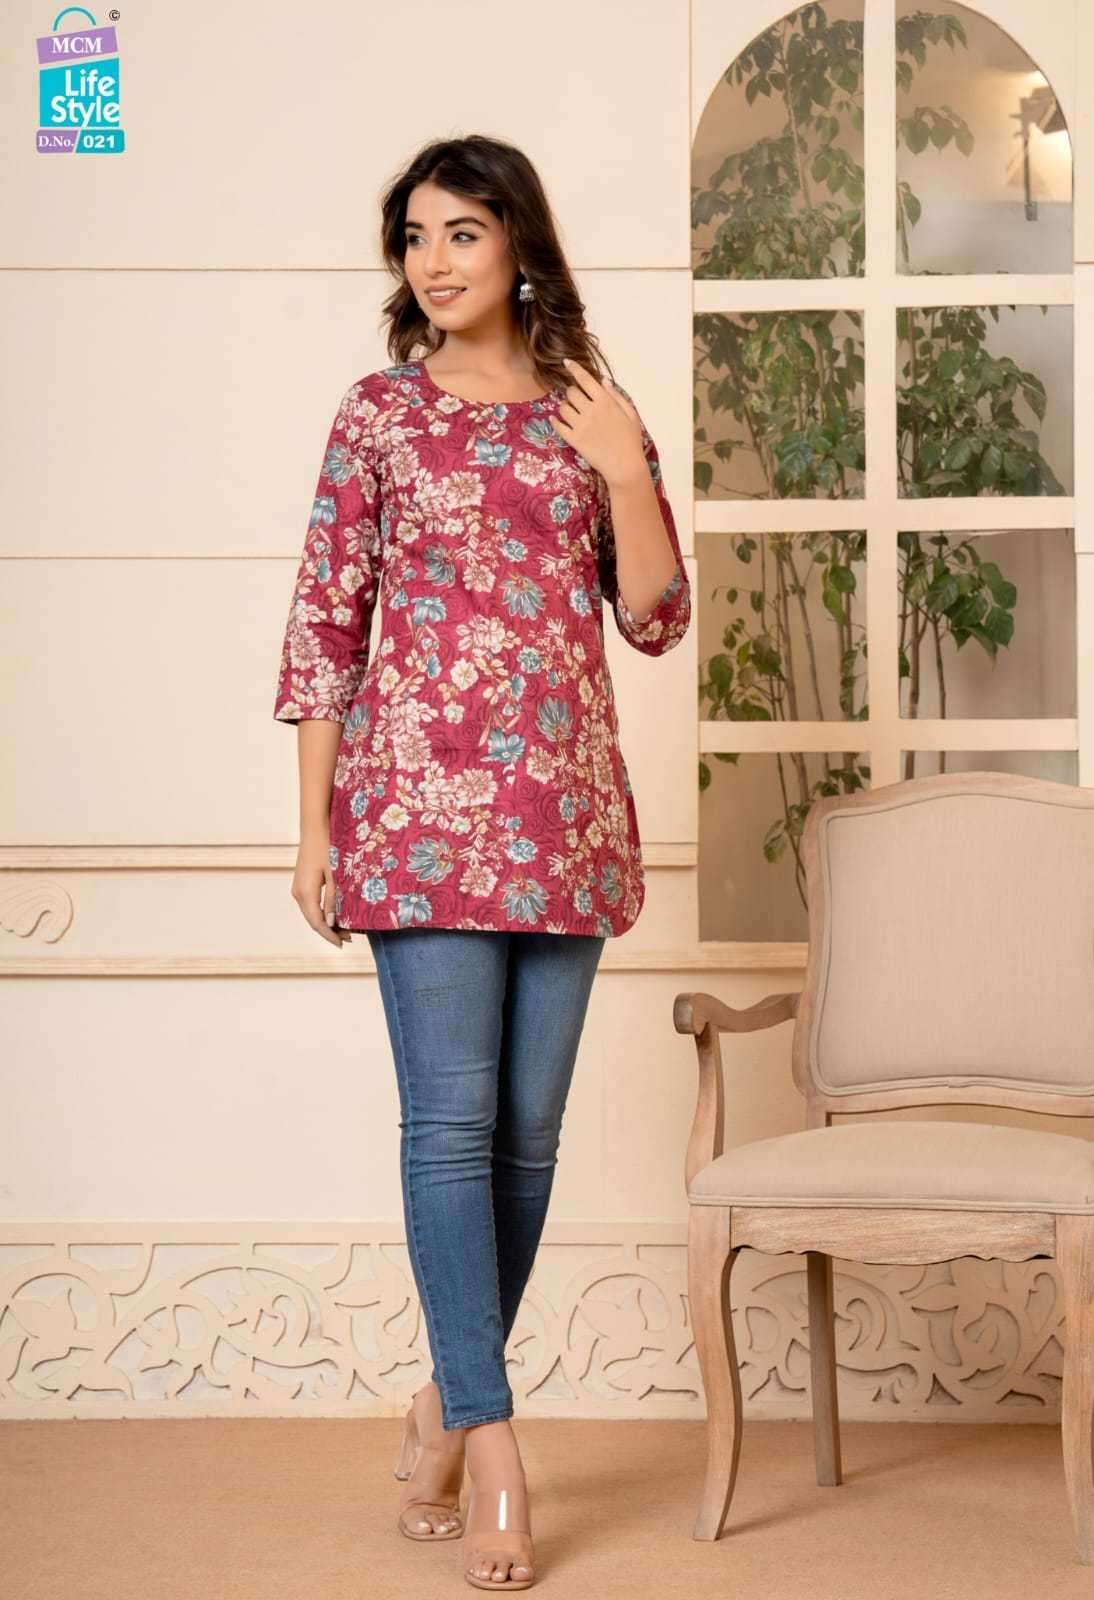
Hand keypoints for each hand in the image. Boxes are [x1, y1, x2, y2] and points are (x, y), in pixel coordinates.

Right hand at [292, 832, 348, 946]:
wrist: (315, 826)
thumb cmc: (328, 847)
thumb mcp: (335, 875)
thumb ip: (333, 899)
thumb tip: (331, 923)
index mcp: (305, 893)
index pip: (317, 923)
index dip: (330, 936)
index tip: (343, 944)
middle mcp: (298, 893)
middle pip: (313, 920)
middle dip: (330, 931)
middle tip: (349, 939)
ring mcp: (298, 887)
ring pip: (311, 912)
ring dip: (327, 922)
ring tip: (345, 929)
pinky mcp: (301, 882)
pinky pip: (311, 904)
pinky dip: (322, 912)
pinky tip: (334, 913)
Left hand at [550, 360, 645, 487]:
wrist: (625, 466)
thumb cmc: (631, 441)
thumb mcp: (630, 415)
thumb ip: (617, 396)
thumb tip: (604, 381)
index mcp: (605, 402)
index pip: (586, 379)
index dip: (574, 368)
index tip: (566, 362)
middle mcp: (591, 411)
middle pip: (571, 392)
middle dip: (573, 393)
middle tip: (578, 400)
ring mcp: (581, 425)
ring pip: (563, 407)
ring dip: (565, 407)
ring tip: (572, 413)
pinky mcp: (574, 440)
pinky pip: (558, 426)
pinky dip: (555, 421)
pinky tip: (556, 420)